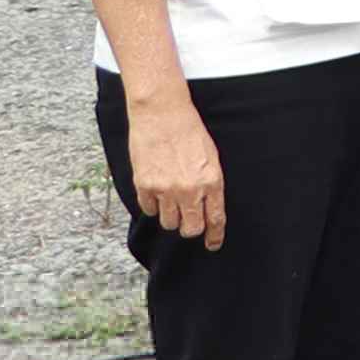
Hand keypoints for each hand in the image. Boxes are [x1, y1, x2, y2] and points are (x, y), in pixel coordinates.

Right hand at [123, 94, 228, 249]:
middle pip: (189, 229)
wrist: (162, 114)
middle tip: (189, 220)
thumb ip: (210, 184)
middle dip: (190, 228)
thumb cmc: (190, 132)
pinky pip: (148, 210)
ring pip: (168, 222)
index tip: (212, 244)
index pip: (215, 219)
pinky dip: (152, 205)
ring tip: (171, 199)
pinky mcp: (144, 186)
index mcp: (211, 182)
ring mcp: (165, 189)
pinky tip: (156, 191)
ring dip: (170, 216)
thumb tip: (207, 207)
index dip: (214, 236)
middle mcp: (189, 190)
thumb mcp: (211, 158)